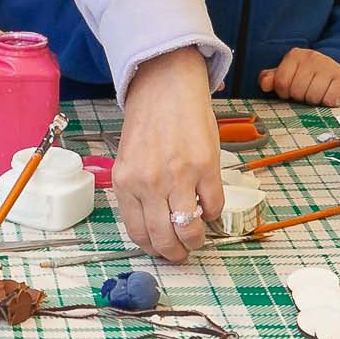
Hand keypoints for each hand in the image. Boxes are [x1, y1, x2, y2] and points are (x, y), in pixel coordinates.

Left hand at [111, 48, 223, 262]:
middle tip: (183, 252)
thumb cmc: (148, 121)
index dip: (153, 248)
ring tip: (198, 235)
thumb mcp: (130, 160)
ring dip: (196, 239)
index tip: (161, 249)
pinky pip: (214, 207)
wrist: (166, 85)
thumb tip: (155, 225)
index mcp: (125, 182)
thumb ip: (138, 191)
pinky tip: (208, 203)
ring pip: (190, 230)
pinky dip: (213, 213)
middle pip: (164, 239)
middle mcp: (149, 183)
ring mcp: (178, 176)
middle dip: (176, 253)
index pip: (138, 233)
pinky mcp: (206, 167)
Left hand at [258, 46, 339, 106]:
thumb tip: (265, 84)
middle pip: (297, 90)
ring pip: (313, 96)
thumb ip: (273, 79)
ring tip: (318, 95)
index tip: (291, 92)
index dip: (284, 93)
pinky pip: (329, 99)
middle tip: (307, 93)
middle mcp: (312, 57)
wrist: (338, 74)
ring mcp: (329, 66)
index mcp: (295, 55)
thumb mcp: (289, 76)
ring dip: (315, 101)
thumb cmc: (310, 77)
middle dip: (300, 97)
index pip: (281, 82)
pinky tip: (330, 97)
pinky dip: (329, 103)